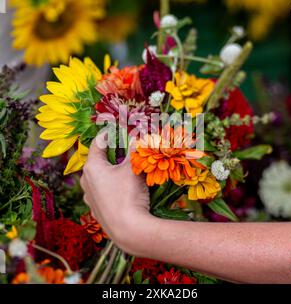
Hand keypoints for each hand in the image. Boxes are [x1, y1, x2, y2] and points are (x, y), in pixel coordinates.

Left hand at [80, 133, 156, 254]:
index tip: (117, 129)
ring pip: (100, 177)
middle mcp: (86, 181)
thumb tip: (137, 135)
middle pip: (98, 160)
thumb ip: (134, 149)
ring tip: (125, 170)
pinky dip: (111, 186)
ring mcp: (90, 197)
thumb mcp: (133, 168)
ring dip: (111, 171)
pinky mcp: (96, 210)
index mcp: (91, 167)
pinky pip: (103, 191)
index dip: (108, 134)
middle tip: (125, 149)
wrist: (128, 230)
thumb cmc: (127, 195)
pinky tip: (123, 189)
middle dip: (112, 153)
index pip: (97, 143)